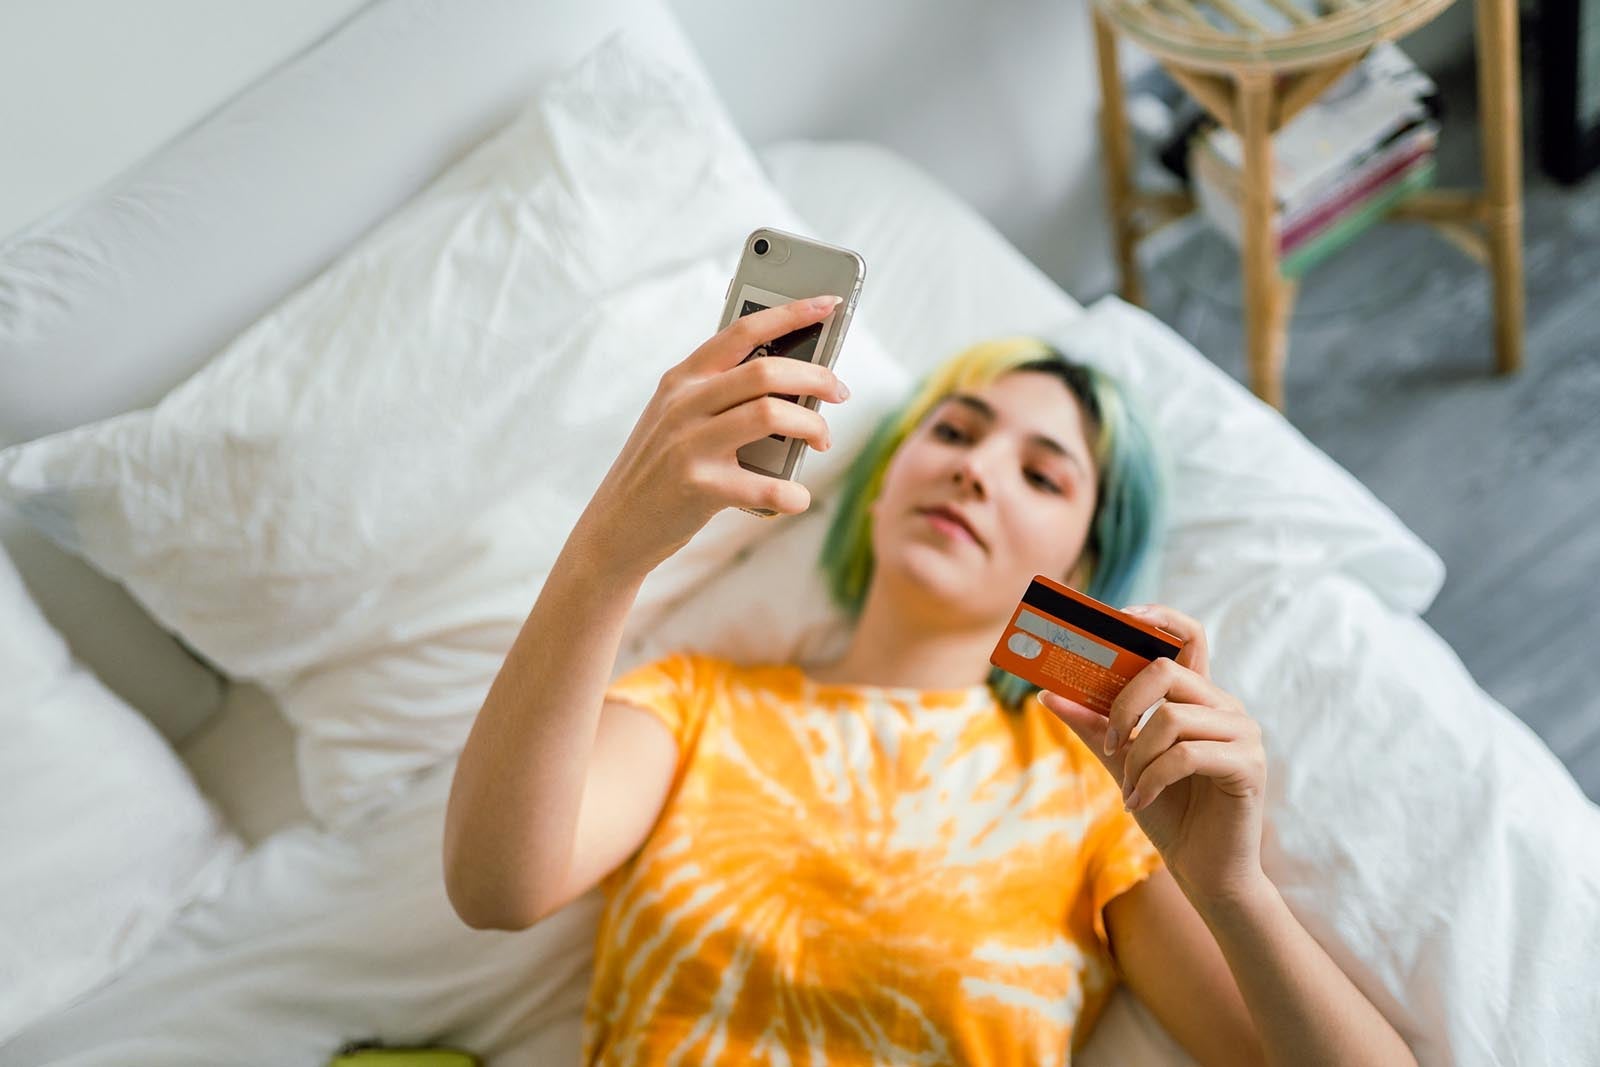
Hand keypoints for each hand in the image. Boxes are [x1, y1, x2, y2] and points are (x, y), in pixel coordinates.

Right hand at [573, 295, 850, 580]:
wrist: (615, 526)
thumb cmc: (661, 469)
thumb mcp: (676, 418)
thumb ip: (720, 395)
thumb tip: (794, 383)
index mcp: (681, 379)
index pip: (742, 331)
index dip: (791, 313)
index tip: (830, 303)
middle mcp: (683, 404)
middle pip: (766, 371)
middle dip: (816, 377)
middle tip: (839, 392)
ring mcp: (688, 444)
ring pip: (770, 415)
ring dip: (811, 426)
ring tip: (821, 440)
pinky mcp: (697, 488)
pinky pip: (765, 486)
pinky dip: (793, 494)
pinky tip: (797, 497)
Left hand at [1038, 604, 1267, 902]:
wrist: (1204, 870)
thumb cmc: (1168, 810)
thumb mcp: (1121, 761)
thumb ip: (1092, 726)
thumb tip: (1047, 693)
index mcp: (1198, 697)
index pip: (1189, 635)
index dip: (1158, 616)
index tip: (1119, 615)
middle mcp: (1225, 707)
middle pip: (1166, 670)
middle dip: (1123, 706)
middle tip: (1110, 744)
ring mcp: (1243, 734)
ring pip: (1171, 717)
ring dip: (1137, 757)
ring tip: (1130, 787)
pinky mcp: (1248, 765)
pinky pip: (1186, 754)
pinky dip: (1153, 779)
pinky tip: (1141, 801)